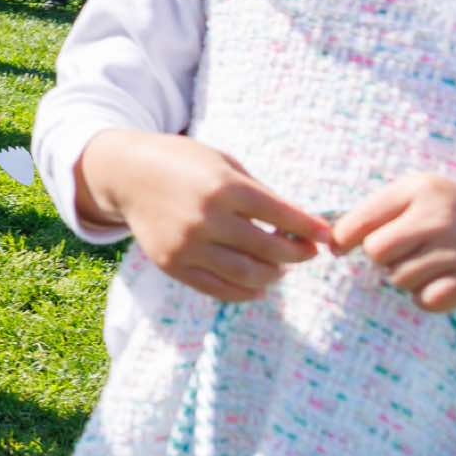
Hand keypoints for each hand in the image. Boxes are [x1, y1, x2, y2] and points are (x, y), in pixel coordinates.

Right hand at [75, 130, 330, 302]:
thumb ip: (260, 193)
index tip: (327, 236)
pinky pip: (219, 290)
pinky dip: (246, 292)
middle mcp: (206, 219)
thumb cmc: (183, 163)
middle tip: (305, 251)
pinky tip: (257, 283)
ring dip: (274, 275)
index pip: (281, 216)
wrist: (127, 174)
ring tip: (279, 267)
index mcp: (223, 187)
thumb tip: (301, 225)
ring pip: (248, 276)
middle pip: (269, 251)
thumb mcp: (224, 163)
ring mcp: (188, 246)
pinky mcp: (173, 265)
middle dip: (296, 254)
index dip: (309, 229)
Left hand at [332, 174, 455, 316]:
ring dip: (408, 278)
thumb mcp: (424, 193)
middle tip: (406, 253)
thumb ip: (380, 210)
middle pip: (377, 252)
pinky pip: (426, 301)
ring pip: (400, 279)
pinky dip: (428, 298)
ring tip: (434, 264)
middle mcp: (439, 216)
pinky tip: (445, 282)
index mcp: (419, 189)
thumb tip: (332, 242)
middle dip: (384, 259)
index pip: (361, 221)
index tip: (340, 250)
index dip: (343, 240)